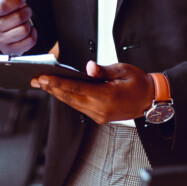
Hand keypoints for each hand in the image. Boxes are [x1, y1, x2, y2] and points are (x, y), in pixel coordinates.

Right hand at [0, 0, 37, 55]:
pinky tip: (27, 30)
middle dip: (26, 11)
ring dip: (29, 23)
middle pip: (18, 18)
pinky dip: (32, 34)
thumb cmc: (5, 12)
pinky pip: (29, 41)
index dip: (16, 0)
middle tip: (25, 10)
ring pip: (24, 30)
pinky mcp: (8, 51)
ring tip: (24, 21)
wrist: (6, 29)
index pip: (2, 6)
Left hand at [31, 61, 153, 123]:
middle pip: (70, 97)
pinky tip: (59, 91)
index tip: (43, 77)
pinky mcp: (99, 117)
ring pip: (73, 103)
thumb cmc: (139, 83)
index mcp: (107, 96)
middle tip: (35, 80)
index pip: (76, 88)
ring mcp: (99, 115)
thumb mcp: (123, 70)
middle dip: (51, 88)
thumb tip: (88, 67)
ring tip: (43, 84)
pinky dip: (68, 98)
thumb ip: (103, 70)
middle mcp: (100, 109)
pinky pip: (79, 107)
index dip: (57, 82)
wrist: (151, 100)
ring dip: (57, 94)